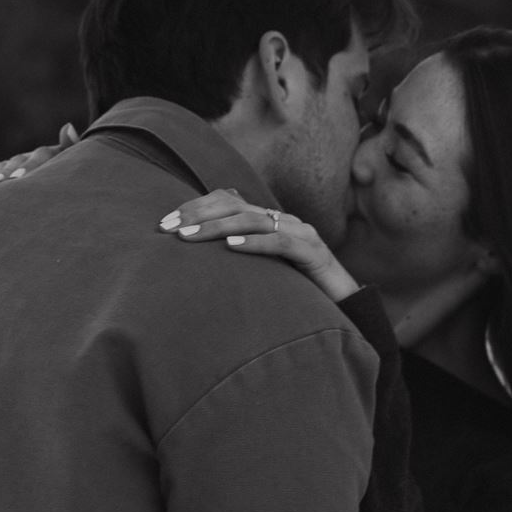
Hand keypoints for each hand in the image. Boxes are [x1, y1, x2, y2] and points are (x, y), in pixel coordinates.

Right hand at [0, 124, 78, 187]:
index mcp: (53, 153)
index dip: (28, 167)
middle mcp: (34, 156)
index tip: (17, 179)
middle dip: (5, 174)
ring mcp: (20, 162)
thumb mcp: (78, 159)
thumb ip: (71, 145)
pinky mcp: (9, 170)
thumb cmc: (74, 172)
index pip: (40, 157)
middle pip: (18, 162)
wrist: (70, 171)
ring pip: (5, 167)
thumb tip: (68, 126)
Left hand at [160, 189, 360, 305]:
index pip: (227, 200)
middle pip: (235, 205)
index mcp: (268, 221)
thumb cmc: (299, 294)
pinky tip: (231, 249)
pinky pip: (282, 243)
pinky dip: (255, 244)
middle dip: (198, 215)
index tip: (164, 224)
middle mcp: (284, 221)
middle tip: (168, 230)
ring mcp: (302, 234)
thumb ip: (237, 257)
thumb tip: (194, 259)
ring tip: (189, 238)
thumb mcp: (261, 273)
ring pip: (254, 221)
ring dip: (218, 228)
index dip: (195, 207)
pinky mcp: (315, 254)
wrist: (348, 311)